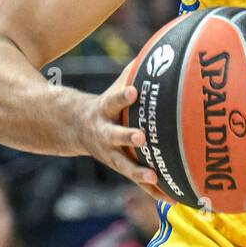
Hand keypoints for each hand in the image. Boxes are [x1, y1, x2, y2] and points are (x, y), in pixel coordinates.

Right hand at [75, 65, 171, 202]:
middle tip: (141, 137)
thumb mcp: (114, 87)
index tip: (134, 90)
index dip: (122, 95)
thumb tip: (162, 48)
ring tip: (155, 176)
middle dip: (127, 137)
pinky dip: (152, 190)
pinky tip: (170, 198)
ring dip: (139, 172)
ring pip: (124, 165)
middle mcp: (104, 134)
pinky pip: (137, 182)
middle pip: (115, 136)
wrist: (74, 128)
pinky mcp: (120, 167)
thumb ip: (135, 72)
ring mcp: (110, 154)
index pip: (113, 100)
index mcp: (104, 111)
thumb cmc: (107, 104)